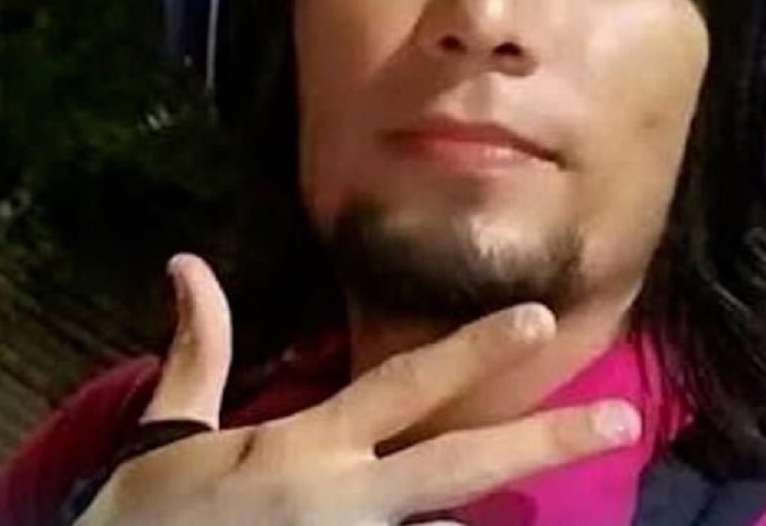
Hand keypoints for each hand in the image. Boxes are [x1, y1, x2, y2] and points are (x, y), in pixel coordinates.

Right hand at [75, 253, 640, 525]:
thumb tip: (186, 264)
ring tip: (568, 483)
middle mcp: (346, 503)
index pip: (403, 387)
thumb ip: (197, 351)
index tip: (537, 319)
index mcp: (307, 448)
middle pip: (459, 465)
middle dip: (542, 440)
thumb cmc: (146, 520)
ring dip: (506, 514)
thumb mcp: (168, 434)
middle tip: (619, 419)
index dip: (471, 351)